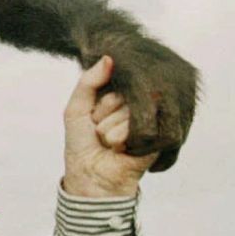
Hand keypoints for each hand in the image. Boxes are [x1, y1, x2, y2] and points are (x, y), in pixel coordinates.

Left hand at [63, 56, 158, 197]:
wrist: (90, 177)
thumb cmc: (82, 143)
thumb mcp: (76, 108)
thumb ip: (88, 81)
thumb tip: (109, 58)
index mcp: (120, 97)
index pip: (115, 82)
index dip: (100, 102)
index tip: (93, 117)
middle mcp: (137, 106)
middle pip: (123, 95)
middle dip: (104, 116)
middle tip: (100, 133)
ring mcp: (149, 121)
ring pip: (128, 111)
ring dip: (110, 131)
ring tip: (110, 143)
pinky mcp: (158, 138)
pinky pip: (136, 127)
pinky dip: (120, 140)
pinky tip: (120, 151)